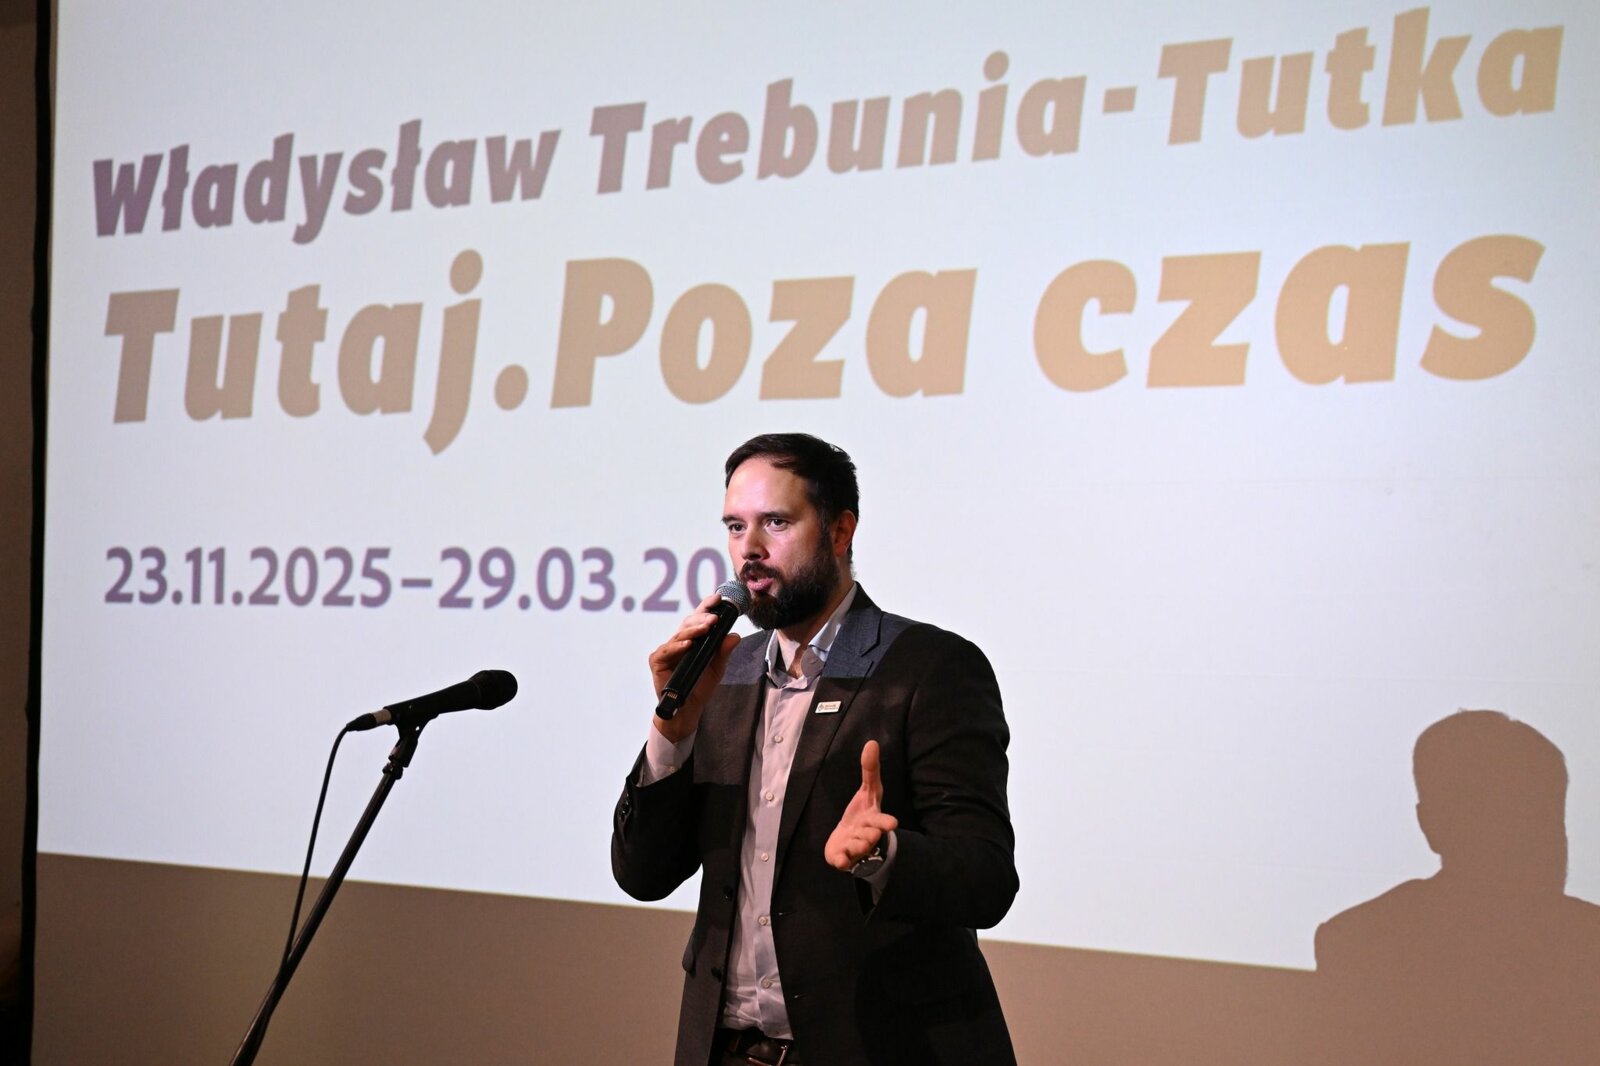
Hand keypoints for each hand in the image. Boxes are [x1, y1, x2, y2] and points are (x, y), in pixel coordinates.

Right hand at [648, 592, 740, 742]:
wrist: (687, 709)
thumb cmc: (700, 686)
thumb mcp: (717, 667)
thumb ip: (724, 651)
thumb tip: (735, 636)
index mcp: (692, 639)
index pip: (699, 619)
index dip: (706, 607)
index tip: (717, 598)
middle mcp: (678, 642)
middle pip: (688, 623)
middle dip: (702, 618)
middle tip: (715, 617)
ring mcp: (667, 650)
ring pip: (679, 635)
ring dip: (694, 630)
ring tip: (707, 626)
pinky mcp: (657, 661)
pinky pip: (667, 651)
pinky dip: (678, 647)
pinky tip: (688, 644)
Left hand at [825, 740, 898, 870]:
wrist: (849, 840)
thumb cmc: (862, 814)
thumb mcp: (867, 791)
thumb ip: (870, 770)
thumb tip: (871, 742)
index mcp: (874, 820)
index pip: (882, 820)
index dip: (886, 822)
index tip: (893, 823)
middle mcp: (868, 836)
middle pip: (871, 836)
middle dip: (870, 835)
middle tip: (870, 834)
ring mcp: (856, 849)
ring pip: (857, 847)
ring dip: (856, 844)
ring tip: (853, 841)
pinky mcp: (843, 858)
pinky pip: (844, 861)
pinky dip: (843, 861)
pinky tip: (841, 860)